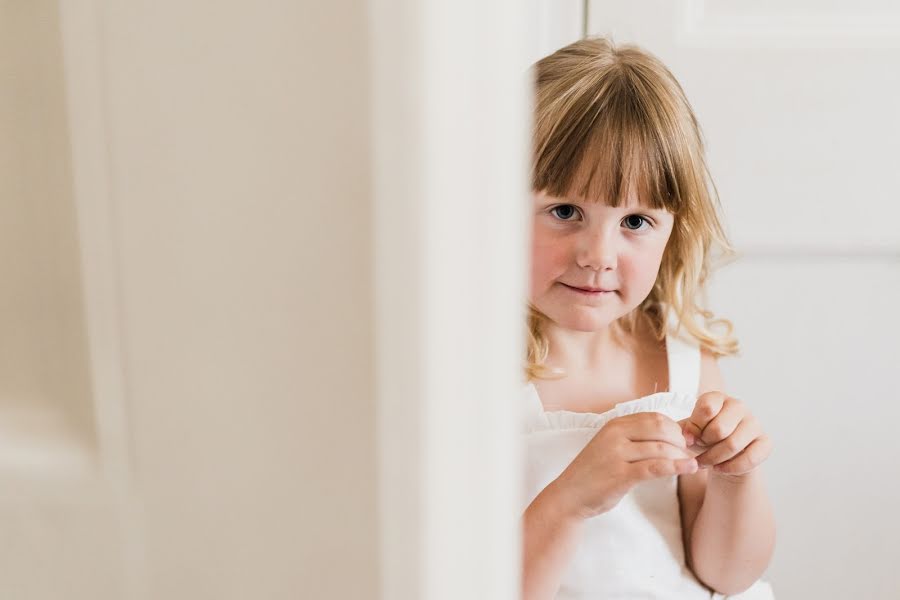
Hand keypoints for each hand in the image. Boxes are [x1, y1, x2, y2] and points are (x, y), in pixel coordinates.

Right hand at [551, 412, 698, 520]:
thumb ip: (635, 438)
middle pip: (661, 428)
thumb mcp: (612, 446)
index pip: (654, 417)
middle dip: (681, 440)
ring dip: (682, 456)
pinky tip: (689, 469)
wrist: (570, 495)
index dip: (675, 427)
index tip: (685, 441)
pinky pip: (655, 467)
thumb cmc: (595, 472)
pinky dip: (676, 467)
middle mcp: (615, 435)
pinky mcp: (621, 475)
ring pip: (661, 448)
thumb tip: (671, 433)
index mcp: (615, 425)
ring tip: (694, 464)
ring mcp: (617, 454)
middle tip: (690, 453)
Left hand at [678, 390, 772, 478]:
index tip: (690, 436)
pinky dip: (730, 467)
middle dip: (705, 444)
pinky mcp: (765, 442)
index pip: (706, 407)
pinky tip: (720, 468)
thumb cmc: (704, 437)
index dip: (695, 427)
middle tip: (700, 449)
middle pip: (719, 428)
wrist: (723, 453)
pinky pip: (749, 458)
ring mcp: (754, 423)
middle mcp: (738, 406)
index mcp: (718, 398)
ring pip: (733, 445)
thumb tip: (688, 437)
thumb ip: (683, 430)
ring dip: (714, 458)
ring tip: (705, 462)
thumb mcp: (689, 431)